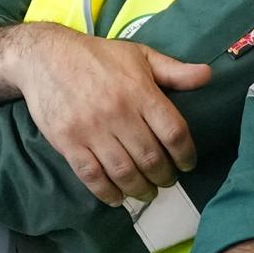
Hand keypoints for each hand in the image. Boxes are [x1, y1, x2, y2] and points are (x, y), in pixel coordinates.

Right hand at [4, 31, 212, 204]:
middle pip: (151, 158)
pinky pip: (92, 177)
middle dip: (164, 177)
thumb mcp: (139, 55)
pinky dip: (107, 193)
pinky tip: (117, 198)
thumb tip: (207, 75)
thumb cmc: (97, 56)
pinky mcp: (68, 142)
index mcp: (140, 92)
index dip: (186, 154)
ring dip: (140, 189)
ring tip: (146, 192)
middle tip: (166, 181)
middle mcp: (118, 112)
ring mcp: (92, 130)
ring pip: (124, 172)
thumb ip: (174, 70)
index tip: (187, 164)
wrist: (45, 56)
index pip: (174, 133)